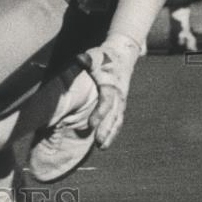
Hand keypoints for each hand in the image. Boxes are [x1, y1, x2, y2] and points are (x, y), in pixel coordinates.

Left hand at [78, 32, 141, 148]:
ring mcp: (122, 100)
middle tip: (98, 143)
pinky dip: (114, 130)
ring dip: (111, 134)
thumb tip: (79, 59)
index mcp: (111, 85)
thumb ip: (86, 59)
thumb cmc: (104, 55)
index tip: (91, 125)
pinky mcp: (121, 102)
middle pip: (113, 116)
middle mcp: (119, 95)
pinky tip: (106, 140)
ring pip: (118, 120)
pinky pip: (118, 119)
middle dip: (106, 130)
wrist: (122, 53)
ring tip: (102, 147)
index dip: (99, 114)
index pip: (106, 102)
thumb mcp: (94, 55)